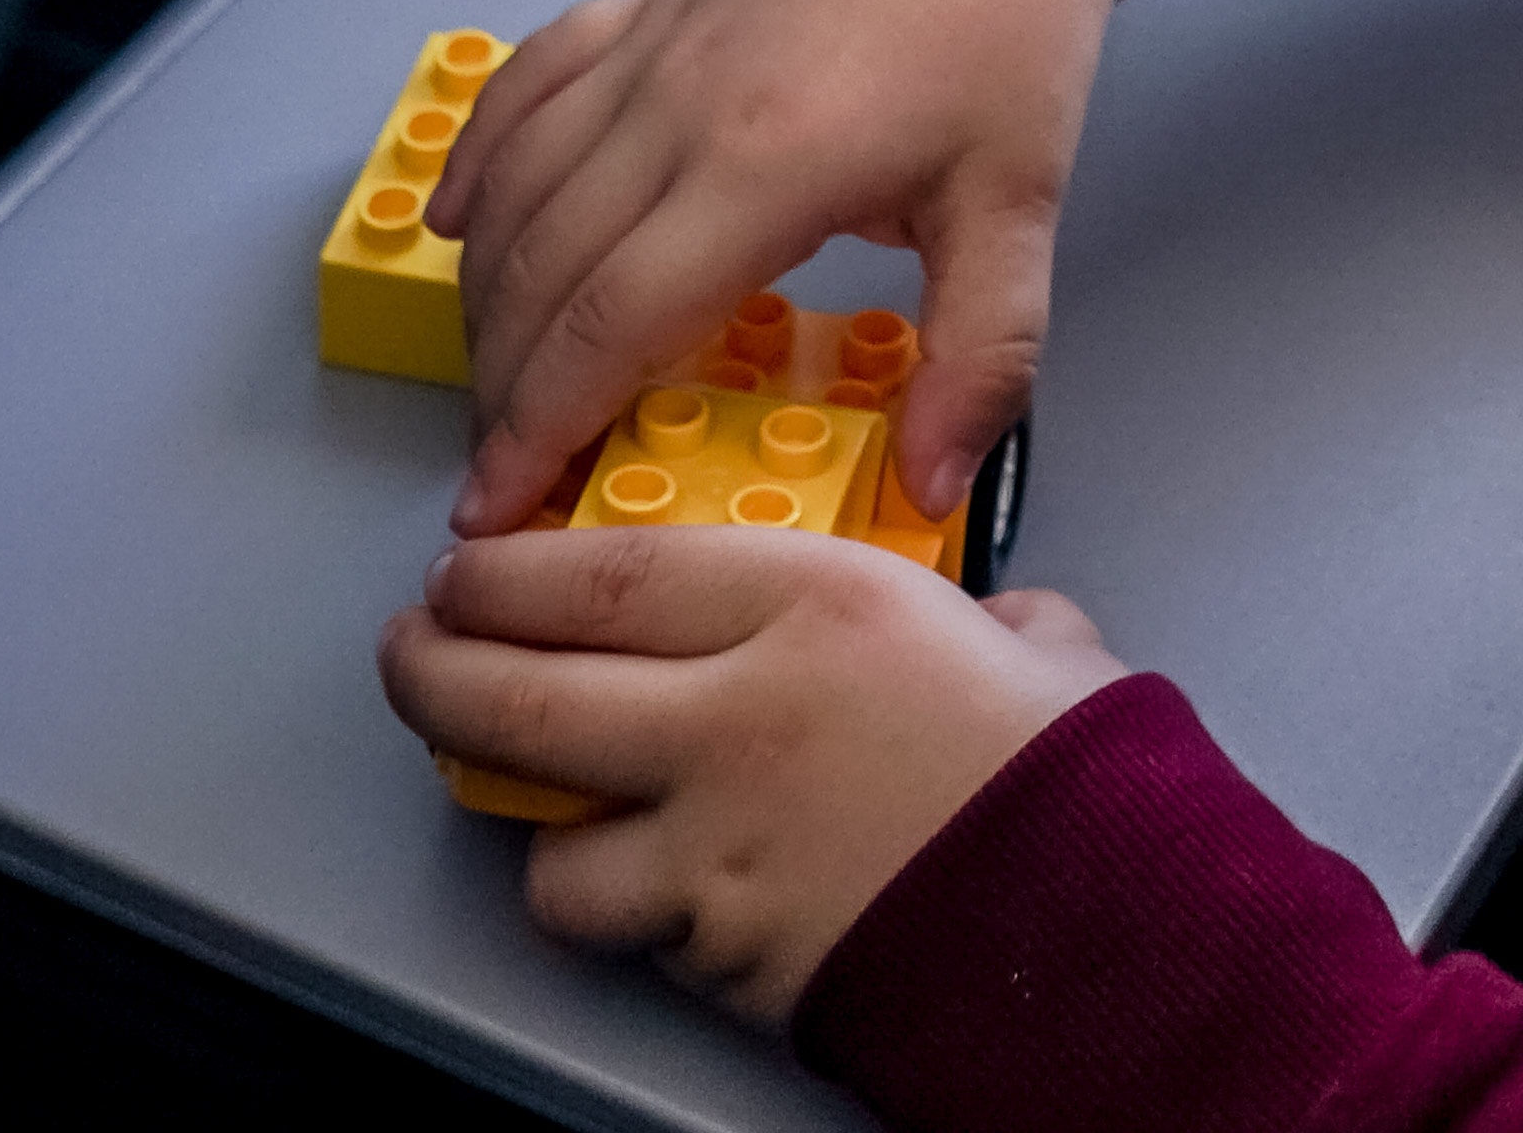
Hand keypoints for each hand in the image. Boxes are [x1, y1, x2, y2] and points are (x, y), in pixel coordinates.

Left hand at [379, 527, 1127, 1024]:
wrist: (1107, 928)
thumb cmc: (1082, 776)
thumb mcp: (1032, 642)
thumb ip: (976, 617)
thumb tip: (988, 624)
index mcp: (816, 606)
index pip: (597, 573)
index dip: (503, 572)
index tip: (467, 568)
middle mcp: (738, 716)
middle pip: (521, 695)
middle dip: (435, 673)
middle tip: (414, 656)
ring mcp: (715, 848)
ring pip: (548, 845)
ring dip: (535, 828)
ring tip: (553, 810)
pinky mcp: (720, 954)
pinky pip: (632, 931)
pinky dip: (632, 913)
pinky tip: (662, 893)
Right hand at [431, 0, 1190, 528]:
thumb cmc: (1014, 30)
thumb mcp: (1022, 207)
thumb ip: (981, 357)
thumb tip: (932, 493)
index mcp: (764, 166)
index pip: (610, 326)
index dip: (541, 427)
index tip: (494, 508)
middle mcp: (678, 103)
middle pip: (544, 268)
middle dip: (502, 386)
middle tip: (496, 471)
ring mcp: (654, 43)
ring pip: (522, 183)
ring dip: (486, 290)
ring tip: (490, 381)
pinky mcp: (651, 0)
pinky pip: (529, 82)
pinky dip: (482, 156)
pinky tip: (459, 220)